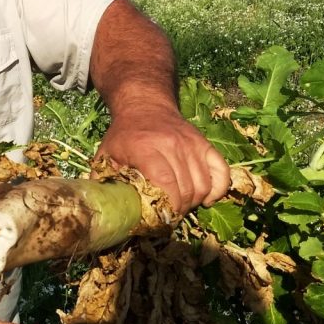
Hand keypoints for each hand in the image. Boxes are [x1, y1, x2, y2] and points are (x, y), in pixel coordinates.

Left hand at [98, 105, 230, 212]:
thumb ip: (102, 180)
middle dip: (179, 209)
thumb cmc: (124, 134)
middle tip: (169, 216)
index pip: (165, 182)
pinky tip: (205, 199)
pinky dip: (218, 190)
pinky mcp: (205, 143)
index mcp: (146, 148)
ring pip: (204, 183)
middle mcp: (173, 144)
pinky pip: (221, 171)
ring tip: (181, 207)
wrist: (144, 105)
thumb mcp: (106, 153)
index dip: (167, 206)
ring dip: (195, 202)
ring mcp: (192, 143)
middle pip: (186, 187)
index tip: (161, 219)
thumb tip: (103, 207)